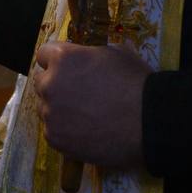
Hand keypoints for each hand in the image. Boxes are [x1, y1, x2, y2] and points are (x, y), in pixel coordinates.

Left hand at [32, 41, 151, 169]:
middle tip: (79, 94)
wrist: (149, 122)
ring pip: (46, 108)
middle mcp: (50, 85)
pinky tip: (86, 131)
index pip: (44, 55)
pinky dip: (65, 131)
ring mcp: (51, 114)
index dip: (58, 60)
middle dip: (56, 85)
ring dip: (59, 109)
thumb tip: (88, 58)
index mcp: (62, 58)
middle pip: (42, 82)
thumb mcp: (116, 53)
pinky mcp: (56, 139)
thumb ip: (91, 54)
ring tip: (85, 116)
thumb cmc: (135, 82)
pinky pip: (53, 130)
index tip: (69, 68)